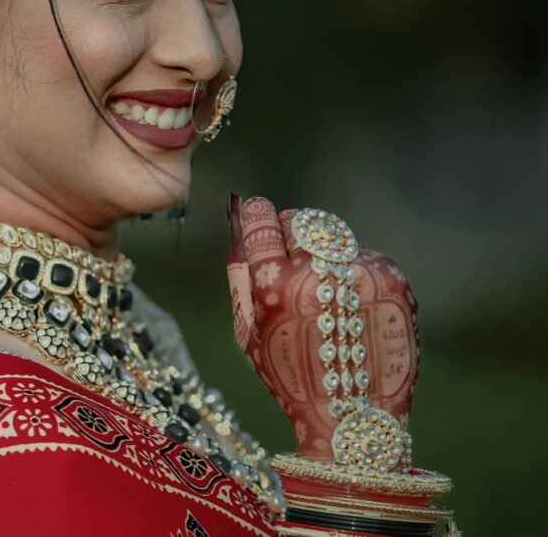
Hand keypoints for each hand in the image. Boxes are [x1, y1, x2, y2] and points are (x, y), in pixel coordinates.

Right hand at [226, 195, 419, 462]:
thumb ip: (239, 277)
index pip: (262, 222)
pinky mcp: (390, 280)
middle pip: (301, 220)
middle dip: (293, 231)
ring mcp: (357, 273)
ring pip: (335, 237)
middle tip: (293, 257)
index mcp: (273, 285)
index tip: (257, 211)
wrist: (352, 417)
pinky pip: (364, 257)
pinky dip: (355, 273)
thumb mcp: (248, 333)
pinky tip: (352, 309)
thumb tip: (237, 227)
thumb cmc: (289, 377)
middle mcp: (317, 272)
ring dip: (326, 255)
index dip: (257, 213)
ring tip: (327, 295)